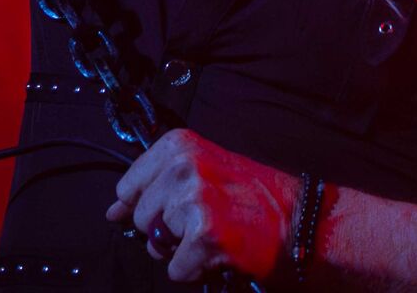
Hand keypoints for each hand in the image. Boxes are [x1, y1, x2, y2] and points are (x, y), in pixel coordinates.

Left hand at [105, 128, 297, 283]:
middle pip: (141, 217)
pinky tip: (219, 253)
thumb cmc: (254, 197)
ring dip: (181, 250)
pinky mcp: (204, 236)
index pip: (127, 186)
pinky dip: (195, 269)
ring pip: (156, 243)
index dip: (144, 206)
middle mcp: (182, 167)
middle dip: (165, 230)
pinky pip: (176, 268)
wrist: (302, 223)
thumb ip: (155, 186)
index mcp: (178, 146)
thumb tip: (114, 212)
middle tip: (201, 224)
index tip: (168, 210)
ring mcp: (193, 200)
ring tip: (214, 235)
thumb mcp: (201, 171)